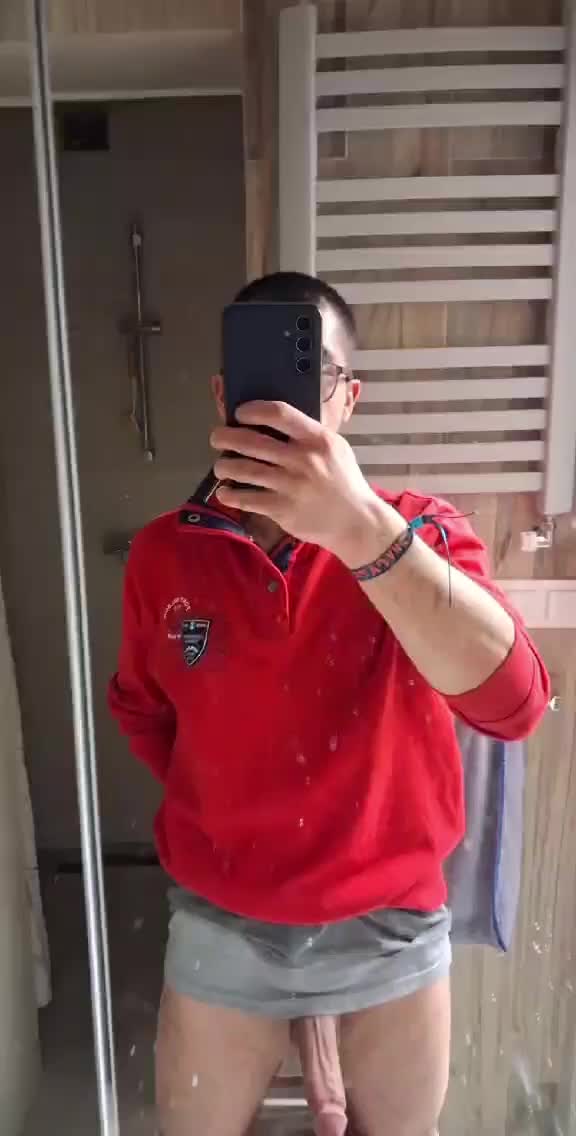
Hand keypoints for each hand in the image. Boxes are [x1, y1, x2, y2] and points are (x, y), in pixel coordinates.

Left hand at [210, 401, 401, 563]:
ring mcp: (291, 485)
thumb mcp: (335, 448)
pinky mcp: (282, 509)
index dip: (252, 410)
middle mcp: (303, 459)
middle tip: (217, 438)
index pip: (279, 413)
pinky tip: (225, 491)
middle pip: (252, 441)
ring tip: (220, 466)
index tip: (239, 413)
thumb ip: (309, 434)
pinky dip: (230, 494)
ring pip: (243, 470)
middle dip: (226, 437)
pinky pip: (246, 499)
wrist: (356, 521)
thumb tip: (272, 420)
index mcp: (317, 439)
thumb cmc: (343, 481)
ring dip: (224, 466)